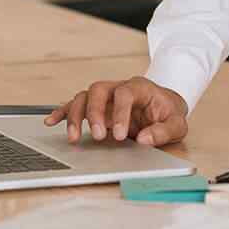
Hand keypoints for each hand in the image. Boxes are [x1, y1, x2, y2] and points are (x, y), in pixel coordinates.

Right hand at [44, 77, 188, 147]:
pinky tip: (51, 121)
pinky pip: (75, 104)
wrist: (164, 106)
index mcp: (139, 88)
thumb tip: (144, 140)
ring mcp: (105, 97)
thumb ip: (164, 131)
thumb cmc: (169, 114)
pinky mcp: (96, 107)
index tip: (119, 136)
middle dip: (94, 112)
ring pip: (83, 96)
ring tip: (72, 138)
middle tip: (96, 136)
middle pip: (98, 90)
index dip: (120, 113)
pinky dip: (62, 112)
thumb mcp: (177, 123)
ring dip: (75, 115)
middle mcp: (118, 88)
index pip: (125, 93)